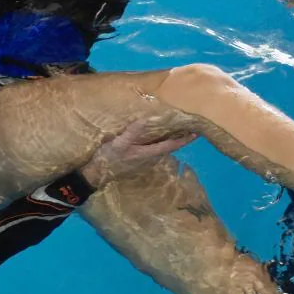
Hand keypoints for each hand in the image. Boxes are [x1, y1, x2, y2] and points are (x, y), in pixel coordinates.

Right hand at [79, 117, 195, 187]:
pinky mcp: (138, 160)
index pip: (171, 145)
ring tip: (179, 128)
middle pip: (169, 147)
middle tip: (192, 127)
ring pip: (162, 148)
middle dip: (181, 138)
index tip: (197, 133)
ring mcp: (144, 161)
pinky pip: (154, 149)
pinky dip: (161, 142)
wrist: (96, 174)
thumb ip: (133, 132)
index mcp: (148, 153)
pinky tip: (159, 136)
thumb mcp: (119, 143)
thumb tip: (147, 119)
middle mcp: (150, 158)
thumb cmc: (108, 158)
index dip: (184, 139)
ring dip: (171, 140)